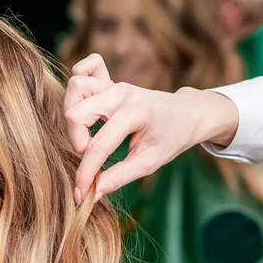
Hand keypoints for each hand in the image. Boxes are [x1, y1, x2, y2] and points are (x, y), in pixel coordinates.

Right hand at [64, 54, 239, 202]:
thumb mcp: (149, 163)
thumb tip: (91, 194)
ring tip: (88, 132)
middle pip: (75, 112)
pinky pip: (85, 68)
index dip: (85, 172)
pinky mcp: (110, 80)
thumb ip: (118, 178)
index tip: (80, 192)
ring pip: (76, 87)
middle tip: (91, 154)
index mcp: (136, 113)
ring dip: (73, 113)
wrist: (188, 114)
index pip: (98, 145)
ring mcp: (115, 84)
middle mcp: (121, 93)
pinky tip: (86, 102)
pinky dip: (80, 80)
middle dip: (76, 140)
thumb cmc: (172, 138)